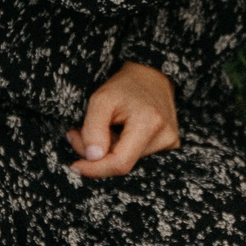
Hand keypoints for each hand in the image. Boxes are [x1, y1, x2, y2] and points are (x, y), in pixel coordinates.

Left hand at [66, 62, 179, 178]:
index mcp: (149, 123)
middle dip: (95, 156)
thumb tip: (93, 158)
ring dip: (107, 151)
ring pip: (127, 161)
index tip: (75, 166)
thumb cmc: (125, 86)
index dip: (95, 169)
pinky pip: (137, 157)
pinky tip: (119, 133)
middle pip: (121, 164)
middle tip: (78, 134)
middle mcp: (165, 137)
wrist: (151, 76)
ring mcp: (170, 143)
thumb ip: (93, 128)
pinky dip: (121, 149)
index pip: (120, 163)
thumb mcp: (101, 99)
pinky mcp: (170, 146)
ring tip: (102, 128)